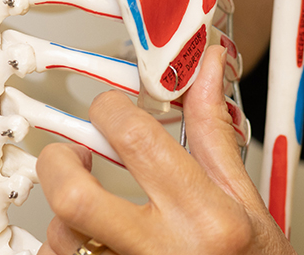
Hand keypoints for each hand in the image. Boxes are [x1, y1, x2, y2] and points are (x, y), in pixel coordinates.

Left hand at [36, 45, 294, 254]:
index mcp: (207, 217)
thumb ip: (215, 135)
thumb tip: (207, 68)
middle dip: (58, 166)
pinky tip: (87, 244)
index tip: (108, 112)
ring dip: (62, 219)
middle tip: (69, 157)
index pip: (137, 141)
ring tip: (85, 213)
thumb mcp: (246, 201)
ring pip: (62, 241)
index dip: (109, 111)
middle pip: (75, 199)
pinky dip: (65, 250)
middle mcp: (167, 253)